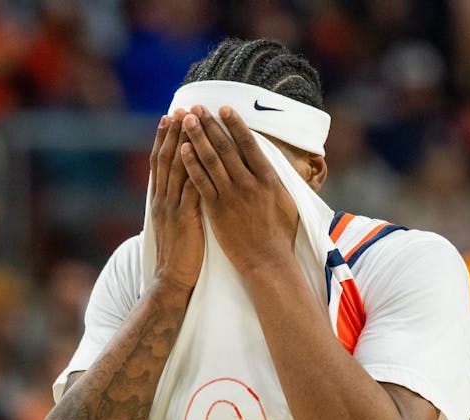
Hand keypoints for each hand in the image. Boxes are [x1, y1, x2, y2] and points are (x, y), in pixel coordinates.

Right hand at [150, 109, 203, 291]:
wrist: (172, 280)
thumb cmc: (178, 254)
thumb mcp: (173, 224)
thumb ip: (176, 203)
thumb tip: (186, 185)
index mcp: (159, 200)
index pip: (160, 162)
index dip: (164, 138)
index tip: (170, 116)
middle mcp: (162, 199)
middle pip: (166, 158)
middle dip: (173, 132)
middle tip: (180, 108)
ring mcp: (171, 207)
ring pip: (177, 168)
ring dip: (184, 143)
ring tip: (190, 121)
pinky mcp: (184, 218)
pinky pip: (190, 188)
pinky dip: (194, 169)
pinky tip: (201, 154)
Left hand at [180, 105, 298, 274]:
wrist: (266, 261)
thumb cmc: (280, 234)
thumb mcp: (287, 202)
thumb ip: (279, 180)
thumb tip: (275, 163)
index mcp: (268, 179)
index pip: (250, 144)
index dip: (236, 124)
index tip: (225, 108)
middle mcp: (249, 183)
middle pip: (226, 147)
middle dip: (211, 125)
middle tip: (198, 107)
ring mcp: (231, 196)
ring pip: (211, 161)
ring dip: (198, 138)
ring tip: (187, 120)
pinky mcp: (216, 210)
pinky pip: (201, 182)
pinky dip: (192, 164)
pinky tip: (182, 150)